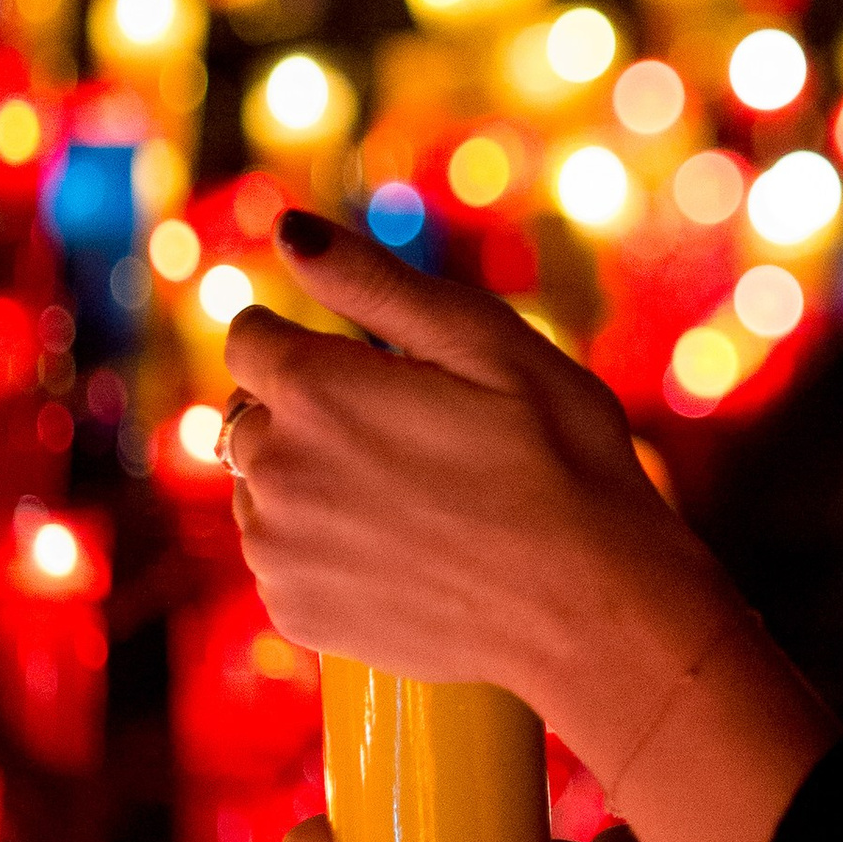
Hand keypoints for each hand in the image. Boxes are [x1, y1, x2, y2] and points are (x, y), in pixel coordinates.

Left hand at [227, 211, 842, 841]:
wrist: (592, 609)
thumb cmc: (560, 462)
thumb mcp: (487, 343)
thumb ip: (373, 282)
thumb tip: (288, 228)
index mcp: (314, 390)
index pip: (249, 336)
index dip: (309, 340)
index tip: (373, 368)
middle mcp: (275, 471)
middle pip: (249, 413)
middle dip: (308, 410)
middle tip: (408, 436)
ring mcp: (279, 552)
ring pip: (260, 488)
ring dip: (308, 480)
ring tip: (407, 498)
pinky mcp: (295, 614)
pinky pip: (280, 559)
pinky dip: (321, 548)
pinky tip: (398, 551)